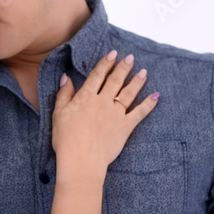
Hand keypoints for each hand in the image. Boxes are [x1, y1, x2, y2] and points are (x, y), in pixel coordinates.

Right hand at [52, 51, 157, 182]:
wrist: (81, 159)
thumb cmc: (65, 139)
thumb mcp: (58, 114)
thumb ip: (64, 94)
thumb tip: (66, 78)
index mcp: (86, 97)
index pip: (97, 76)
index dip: (105, 64)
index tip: (113, 54)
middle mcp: (102, 102)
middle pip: (115, 81)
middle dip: (123, 68)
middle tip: (131, 58)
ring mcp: (116, 114)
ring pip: (128, 93)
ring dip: (137, 81)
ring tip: (144, 72)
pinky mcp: (125, 127)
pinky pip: (140, 113)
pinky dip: (149, 104)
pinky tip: (156, 96)